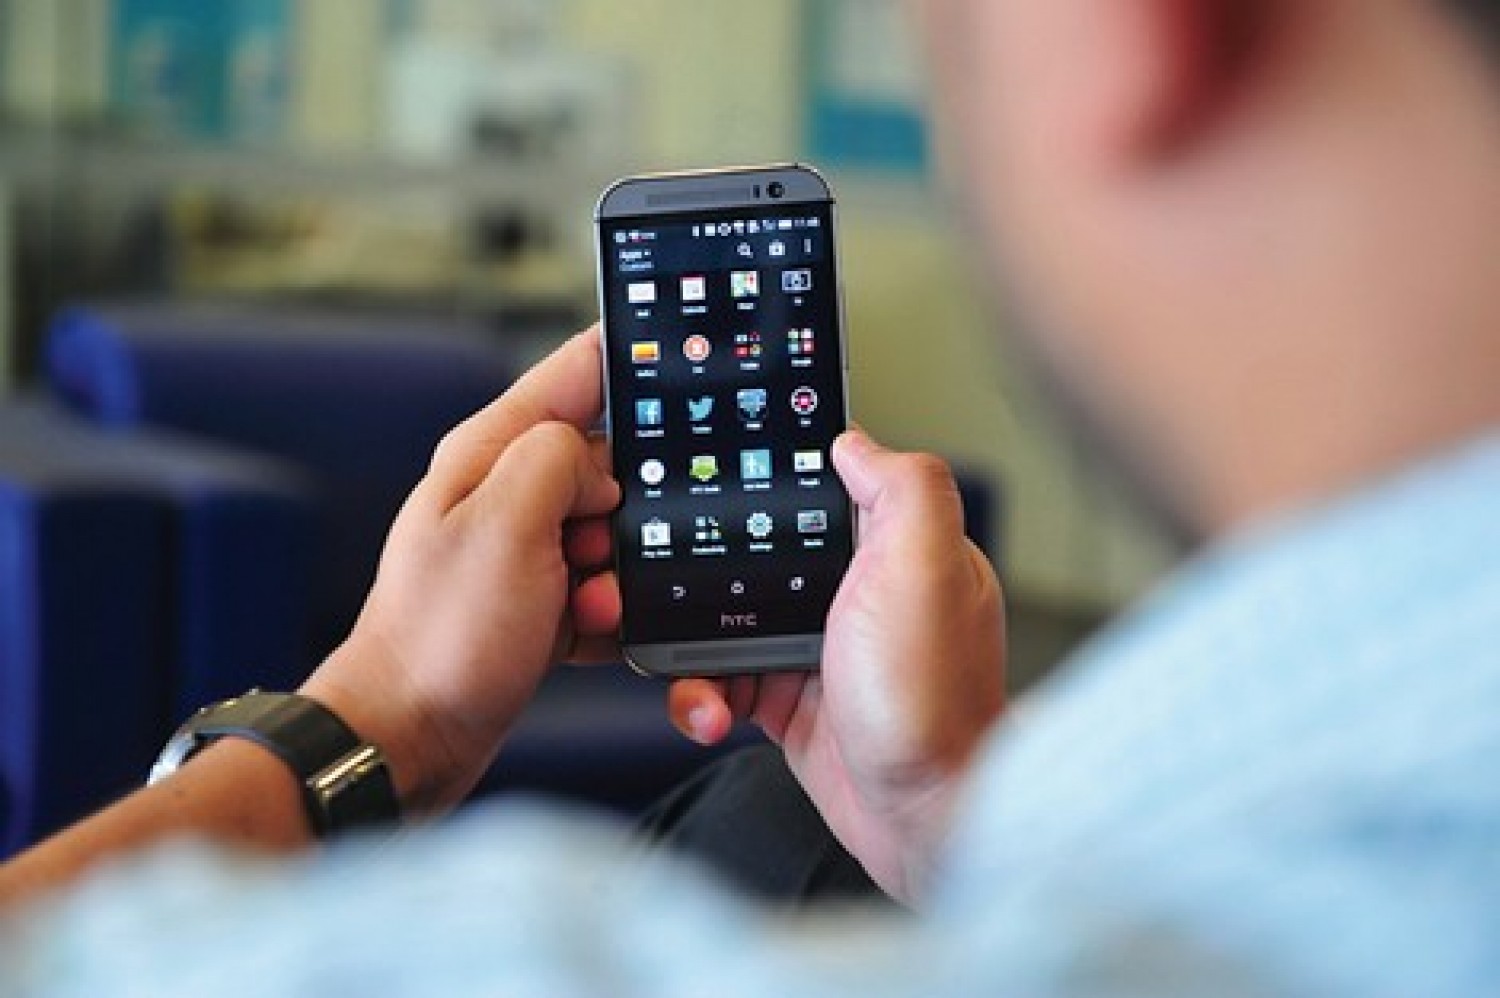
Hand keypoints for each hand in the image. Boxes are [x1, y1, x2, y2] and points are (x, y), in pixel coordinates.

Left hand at [302, 329, 622, 814]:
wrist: (409, 742)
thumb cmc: (441, 640)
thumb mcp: (503, 525)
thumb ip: (559, 460)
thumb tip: (604, 468)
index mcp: (491, 451)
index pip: (578, 370)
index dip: (635, 358)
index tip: (690, 365)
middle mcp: (508, 491)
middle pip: (611, 461)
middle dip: (630, 506)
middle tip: (600, 549)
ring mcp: (526, 550)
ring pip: (618, 532)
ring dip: (621, 570)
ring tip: (584, 605)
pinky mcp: (544, 602)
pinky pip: (609, 588)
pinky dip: (613, 613)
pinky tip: (592, 635)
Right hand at [669, 431, 1005, 903]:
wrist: (926, 820)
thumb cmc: (932, 700)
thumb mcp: (925, 565)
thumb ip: (900, 486)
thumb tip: (853, 440)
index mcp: (889, 547)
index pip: (812, 490)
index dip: (758, 486)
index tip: (704, 489)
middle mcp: (854, 592)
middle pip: (754, 552)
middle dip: (700, 569)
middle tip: (660, 583)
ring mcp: (819, 648)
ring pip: (725, 619)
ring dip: (692, 643)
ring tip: (690, 667)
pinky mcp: (790, 700)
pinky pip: (722, 680)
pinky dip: (702, 695)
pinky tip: (710, 710)